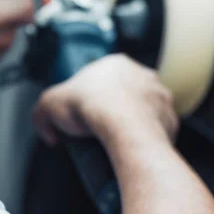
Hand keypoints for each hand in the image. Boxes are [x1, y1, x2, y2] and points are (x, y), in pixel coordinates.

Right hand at [33, 54, 178, 149]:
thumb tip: (49, 131)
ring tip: (112, 144)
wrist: (125, 132)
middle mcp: (142, 75)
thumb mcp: (48, 105)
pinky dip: (142, 139)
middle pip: (122, 94)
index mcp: (115, 63)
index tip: (79, 115)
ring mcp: (159, 97)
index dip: (86, 98)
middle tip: (94, 131)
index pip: (98, 79)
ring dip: (129, 124)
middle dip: (109, 111)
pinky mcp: (170, 119)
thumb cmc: (92, 110)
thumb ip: (42, 114)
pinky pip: (155, 130)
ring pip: (141, 111)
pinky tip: (129, 149)